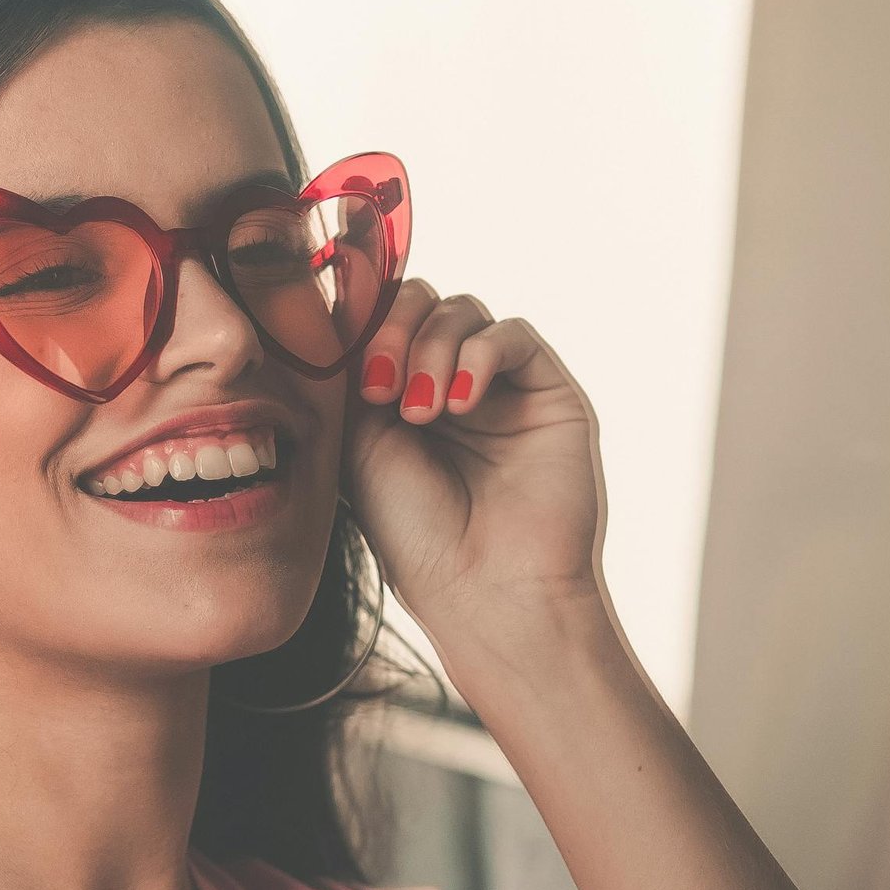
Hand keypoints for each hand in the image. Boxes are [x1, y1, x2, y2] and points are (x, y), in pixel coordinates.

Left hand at [343, 281, 608, 668]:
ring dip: (430, 348)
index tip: (346, 366)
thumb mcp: (357, 444)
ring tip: (420, 411)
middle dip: (393, 329)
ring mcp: (501, 387)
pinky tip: (457, 404)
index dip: (362, 326)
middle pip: (421, 301)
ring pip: (463, 311)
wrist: (484, 589)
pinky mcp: (549, 393)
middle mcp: (451, 383)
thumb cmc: (415, 534)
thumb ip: (352, 374)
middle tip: (379, 385)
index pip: (381, 319)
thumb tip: (340, 309)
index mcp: (400, 394)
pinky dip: (477, 356)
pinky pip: (512, 335)